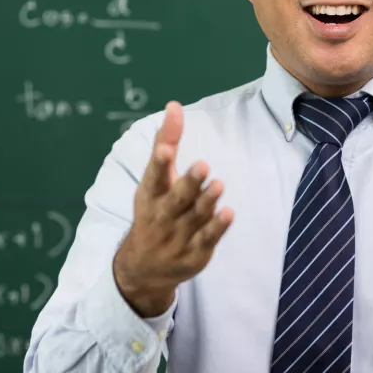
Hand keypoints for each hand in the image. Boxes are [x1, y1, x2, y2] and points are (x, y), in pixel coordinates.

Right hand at [113, 101, 233, 316]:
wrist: (144, 267)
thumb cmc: (154, 211)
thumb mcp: (155, 179)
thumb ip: (166, 141)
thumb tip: (174, 105)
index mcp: (149, 195)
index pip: (153, 178)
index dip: (159, 164)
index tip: (166, 150)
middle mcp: (161, 216)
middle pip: (176, 199)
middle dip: (188, 183)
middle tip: (203, 165)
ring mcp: (177, 237)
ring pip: (194, 218)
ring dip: (207, 202)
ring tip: (219, 185)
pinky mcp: (194, 254)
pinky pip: (207, 240)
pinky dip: (217, 228)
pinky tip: (228, 214)